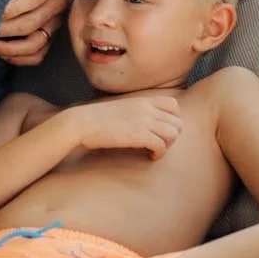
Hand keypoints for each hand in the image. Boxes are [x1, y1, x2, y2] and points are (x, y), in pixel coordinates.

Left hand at [0, 0, 69, 66]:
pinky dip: (18, 58)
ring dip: (8, 47)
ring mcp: (58, 21)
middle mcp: (62, 1)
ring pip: (35, 43)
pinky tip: (0, 52)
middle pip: (31, 23)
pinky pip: (38, 55)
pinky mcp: (53, 34)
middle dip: (2, 28)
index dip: (10, 8)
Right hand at [65, 94, 181, 157]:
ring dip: (168, 145)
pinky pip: (162, 145)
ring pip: (173, 133)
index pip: (173, 105)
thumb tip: (141, 122)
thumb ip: (135, 111)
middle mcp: (147, 109)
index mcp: (142, 100)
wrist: (81, 123)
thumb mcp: (120, 108)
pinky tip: (150, 156)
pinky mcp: (139, 136)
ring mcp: (144, 121)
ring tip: (156, 151)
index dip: (173, 118)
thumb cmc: (95, 118)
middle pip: (177, 121)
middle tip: (160, 143)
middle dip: (172, 135)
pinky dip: (159, 154)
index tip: (162, 129)